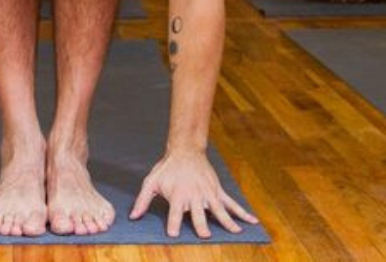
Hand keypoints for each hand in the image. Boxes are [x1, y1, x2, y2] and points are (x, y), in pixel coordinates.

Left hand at [130, 148, 257, 237]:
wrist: (185, 150)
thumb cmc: (167, 169)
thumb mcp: (151, 182)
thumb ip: (142, 200)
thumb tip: (133, 217)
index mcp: (178, 195)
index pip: (175, 212)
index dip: (173, 223)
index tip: (173, 234)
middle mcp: (195, 195)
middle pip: (199, 214)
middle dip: (202, 225)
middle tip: (205, 235)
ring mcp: (208, 193)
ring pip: (219, 210)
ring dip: (227, 222)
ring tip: (235, 233)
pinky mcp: (217, 190)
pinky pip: (231, 203)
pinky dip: (242, 212)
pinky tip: (251, 221)